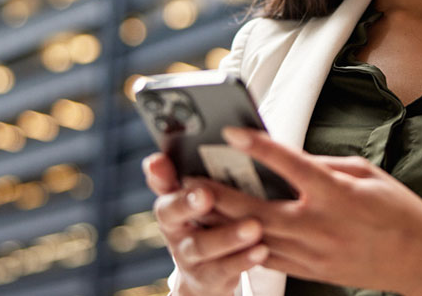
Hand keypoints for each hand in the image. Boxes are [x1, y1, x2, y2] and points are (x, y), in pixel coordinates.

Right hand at [142, 153, 268, 295]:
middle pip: (173, 213)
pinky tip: (262, 249)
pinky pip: (225, 269)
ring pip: (203, 246)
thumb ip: (196, 170)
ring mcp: (189, 255)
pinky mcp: (208, 277)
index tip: (163, 162)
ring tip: (254, 226)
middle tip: (207, 194)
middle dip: (189, 203)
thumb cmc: (209, 220)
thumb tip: (191, 145)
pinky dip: (242, 259)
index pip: (160, 183)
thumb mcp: (199, 195)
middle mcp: (174, 228)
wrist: (206, 273)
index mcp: (171, 200)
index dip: (159, 175)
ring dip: (228, 236)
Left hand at [186, 128, 421, 295]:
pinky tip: (223, 232)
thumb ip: (323, 165)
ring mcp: (313, 253)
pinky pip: (269, 257)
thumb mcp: (367, 173)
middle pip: (257, 209)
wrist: (421, 261)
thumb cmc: (399, 211)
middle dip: (218, 195)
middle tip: (188, 178)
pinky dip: (243, 243)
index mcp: (337, 194)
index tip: (231, 131)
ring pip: (255, 237)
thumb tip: (287, 158)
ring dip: (222, 223)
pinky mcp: (311, 271)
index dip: (259, 146)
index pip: (291, 165)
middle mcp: (321, 225)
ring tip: (195, 205)